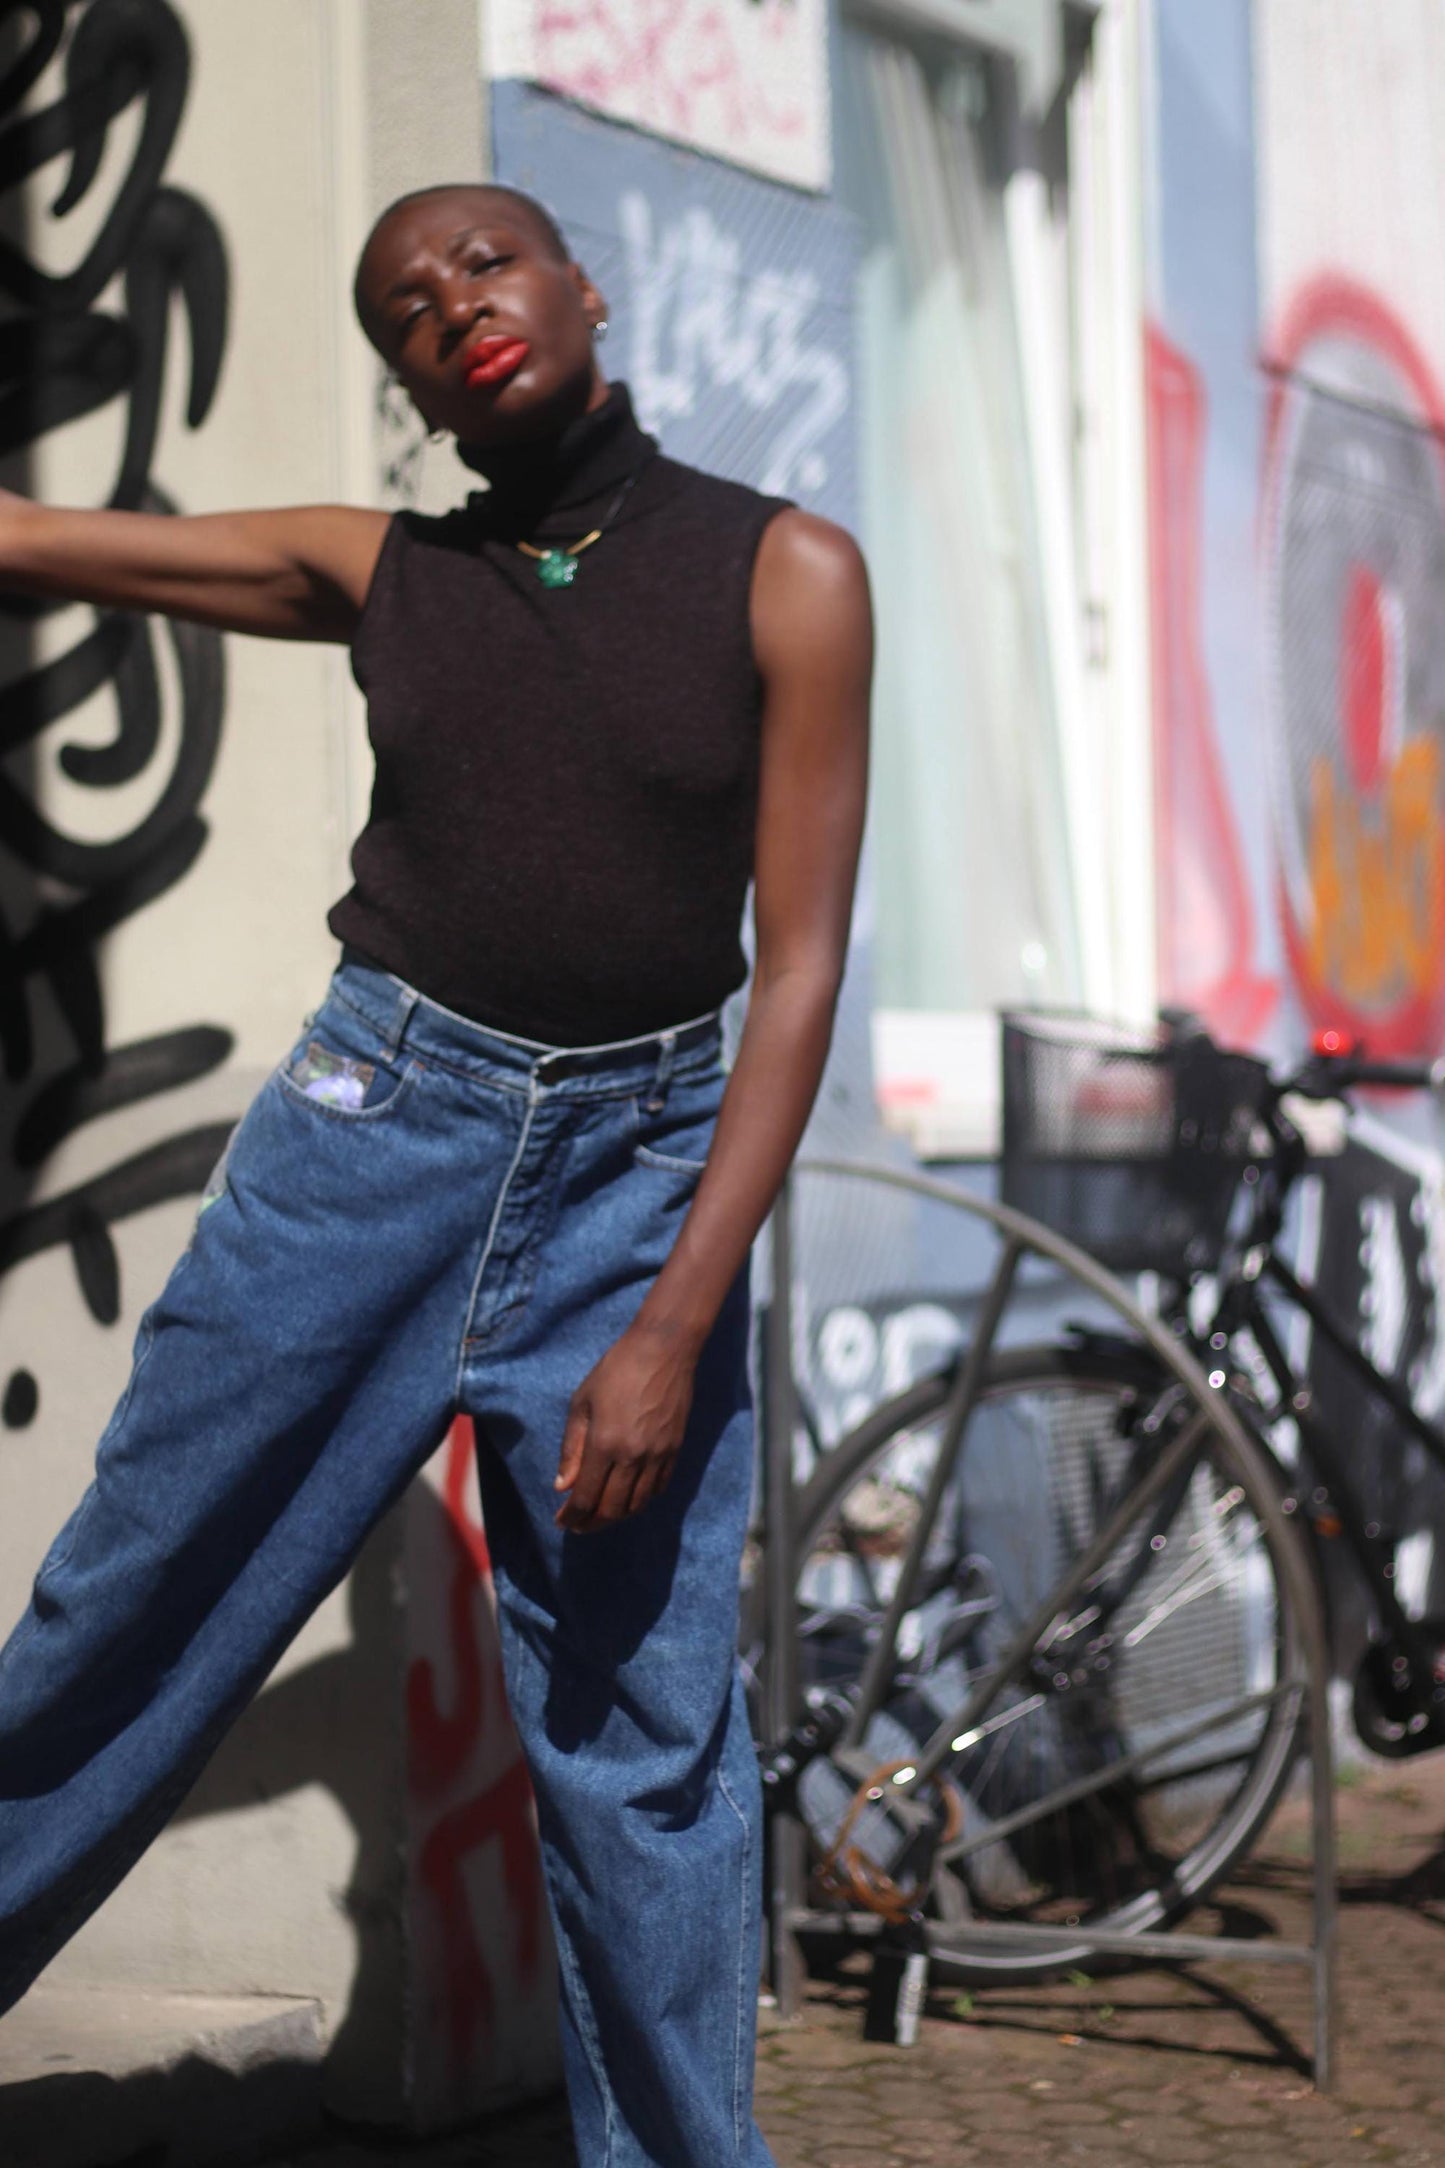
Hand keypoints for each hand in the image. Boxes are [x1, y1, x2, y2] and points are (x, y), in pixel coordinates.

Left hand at [553, 1319, 698, 1532]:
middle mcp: (632, 1457)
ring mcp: (657, 1456)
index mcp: (603, 1444)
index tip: (563, 1521)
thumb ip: (571, 1448)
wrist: (663, 1350)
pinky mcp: (674, 1451)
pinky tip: (629, 1496)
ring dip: (616, 1516)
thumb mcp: (582, 1403)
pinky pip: (658, 1489)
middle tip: (579, 1525)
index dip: (572, 1516)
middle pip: (612, 1509)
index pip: (586, 1497)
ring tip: (601, 1514)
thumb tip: (563, 1486)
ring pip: (637, 1505)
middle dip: (591, 1523)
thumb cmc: (616, 1370)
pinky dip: (641, 1500)